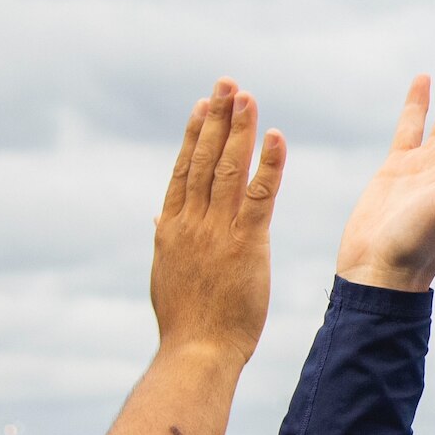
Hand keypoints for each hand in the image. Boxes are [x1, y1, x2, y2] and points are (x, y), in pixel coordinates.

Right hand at [151, 80, 283, 362]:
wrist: (197, 352)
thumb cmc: (186, 322)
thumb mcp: (167, 273)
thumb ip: (166, 240)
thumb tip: (158, 217)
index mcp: (172, 228)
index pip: (184, 170)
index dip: (194, 135)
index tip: (202, 105)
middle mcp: (191, 221)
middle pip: (204, 159)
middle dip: (216, 118)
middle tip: (227, 83)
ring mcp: (217, 231)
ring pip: (228, 169)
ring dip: (238, 129)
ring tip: (246, 96)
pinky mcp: (246, 244)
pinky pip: (260, 196)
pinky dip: (269, 164)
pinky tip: (276, 138)